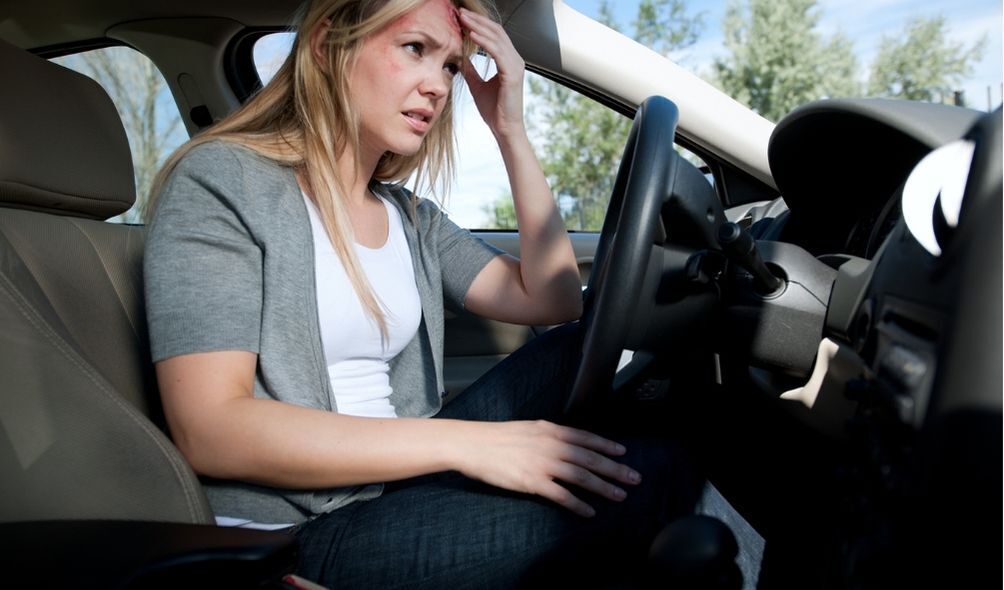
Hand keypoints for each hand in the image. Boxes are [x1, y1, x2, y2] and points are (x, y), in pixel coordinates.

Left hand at [458, 8, 525, 139]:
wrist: (504, 129)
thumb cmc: (494, 111)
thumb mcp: (477, 85)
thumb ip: (471, 70)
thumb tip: (460, 58)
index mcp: (509, 61)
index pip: (494, 35)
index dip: (478, 24)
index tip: (461, 18)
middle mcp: (515, 60)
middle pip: (496, 31)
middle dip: (477, 20)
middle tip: (460, 12)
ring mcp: (516, 66)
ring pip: (497, 38)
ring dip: (478, 26)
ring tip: (462, 19)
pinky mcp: (512, 73)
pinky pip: (497, 51)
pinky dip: (484, 41)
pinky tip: (471, 35)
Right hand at [458, 420, 641, 516]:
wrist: (475, 444)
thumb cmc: (499, 437)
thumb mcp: (530, 428)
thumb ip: (550, 434)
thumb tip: (568, 441)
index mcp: (552, 430)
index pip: (587, 438)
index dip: (607, 446)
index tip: (623, 453)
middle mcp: (552, 445)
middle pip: (591, 459)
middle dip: (616, 469)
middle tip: (634, 478)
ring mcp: (544, 464)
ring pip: (582, 476)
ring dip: (604, 487)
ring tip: (620, 495)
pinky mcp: (533, 482)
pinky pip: (562, 495)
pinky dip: (578, 504)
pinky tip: (589, 511)